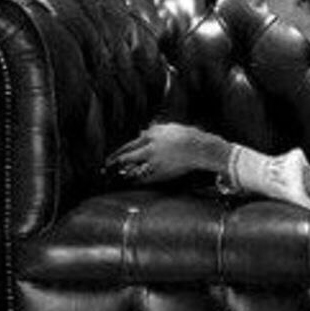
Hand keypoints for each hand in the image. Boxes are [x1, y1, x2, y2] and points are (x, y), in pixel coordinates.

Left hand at [104, 122, 226, 184]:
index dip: (119, 152)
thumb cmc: (187, 135)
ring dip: (128, 173)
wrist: (201, 148)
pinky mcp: (164, 172)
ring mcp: (157, 162)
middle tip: (109, 166)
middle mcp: (151, 149)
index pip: (131, 145)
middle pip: (130, 157)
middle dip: (118, 162)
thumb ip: (154, 131)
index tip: (110, 158)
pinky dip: (141, 180)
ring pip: (137, 170)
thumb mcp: (169, 128)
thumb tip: (142, 134)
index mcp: (153, 137)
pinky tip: (136, 182)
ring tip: (123, 174)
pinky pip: (148, 178)